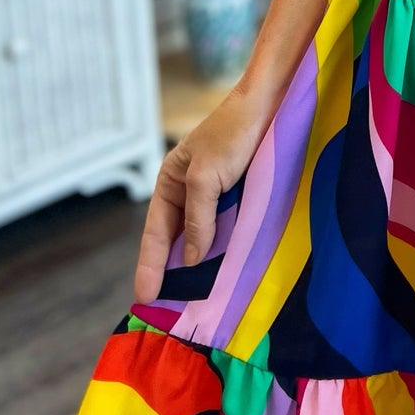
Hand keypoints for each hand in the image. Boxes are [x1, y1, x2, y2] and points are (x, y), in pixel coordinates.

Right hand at [132, 81, 280, 303]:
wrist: (269, 106)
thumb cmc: (232, 134)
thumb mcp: (206, 177)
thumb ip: (198, 219)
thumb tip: (192, 259)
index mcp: (170, 182)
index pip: (155, 233)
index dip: (150, 265)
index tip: (144, 297)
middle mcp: (189, 192)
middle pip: (176, 239)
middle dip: (172, 271)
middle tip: (168, 308)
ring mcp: (215, 195)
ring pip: (202, 238)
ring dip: (200, 264)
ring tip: (195, 299)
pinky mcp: (240, 196)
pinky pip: (226, 230)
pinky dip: (224, 250)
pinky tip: (225, 270)